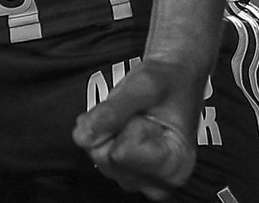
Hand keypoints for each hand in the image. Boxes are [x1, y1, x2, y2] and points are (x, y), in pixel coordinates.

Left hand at [71, 56, 201, 198]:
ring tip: (134, 117)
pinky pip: (92, 150)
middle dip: (114, 127)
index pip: (122, 153)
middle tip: (139, 113)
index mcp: (175, 165)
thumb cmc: (168, 82)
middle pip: (106, 157)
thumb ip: (114, 110)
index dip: (126, 124)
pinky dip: (100, 131)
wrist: (173, 77)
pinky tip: (121, 123)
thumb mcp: (145, 85)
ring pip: (96, 154)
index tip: (148, 114)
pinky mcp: (121, 173)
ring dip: (107, 128)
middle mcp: (158, 180)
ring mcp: (137, 179)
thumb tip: (83, 135)